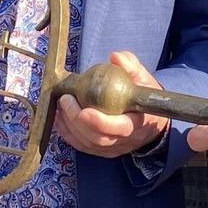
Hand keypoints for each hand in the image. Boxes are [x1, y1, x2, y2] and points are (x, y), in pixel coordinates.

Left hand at [56, 51, 170, 157]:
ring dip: (69, 126)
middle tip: (66, 99)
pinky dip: (67, 132)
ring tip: (60, 105)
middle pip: (98, 138)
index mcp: (138, 123)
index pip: (120, 128)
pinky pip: (80, 145)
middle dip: (77, 120)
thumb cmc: (143, 97)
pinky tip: (59, 117)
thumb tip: (116, 57)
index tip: (84, 111)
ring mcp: (112, 148)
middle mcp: (125, 140)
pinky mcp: (101, 151)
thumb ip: (131, 67)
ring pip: (86, 143)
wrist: (149, 120)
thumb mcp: (143, 80)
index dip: (100, 122)